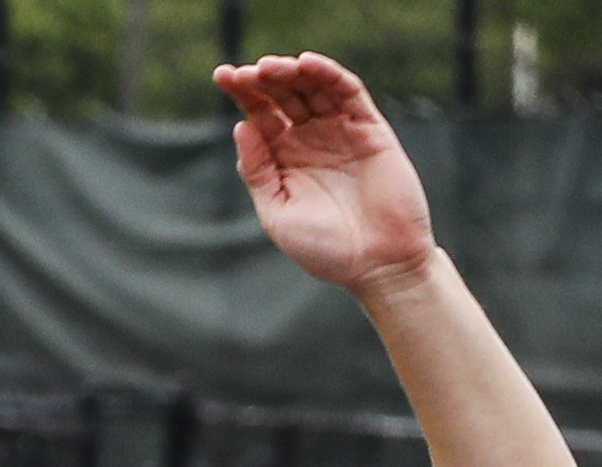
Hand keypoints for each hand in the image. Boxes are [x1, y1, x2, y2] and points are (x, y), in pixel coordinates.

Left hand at [216, 55, 432, 296]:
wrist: (379, 267)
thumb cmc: (326, 250)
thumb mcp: (277, 214)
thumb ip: (257, 171)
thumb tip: (242, 126)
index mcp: (284, 157)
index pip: (259, 113)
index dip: (242, 92)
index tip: (222, 76)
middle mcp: (311, 139)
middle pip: (283, 94)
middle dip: (263, 79)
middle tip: (246, 72)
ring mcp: (341, 132)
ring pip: (313, 88)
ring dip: (291, 72)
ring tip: (270, 67)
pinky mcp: (370, 130)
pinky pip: (349, 93)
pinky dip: (329, 74)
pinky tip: (308, 64)